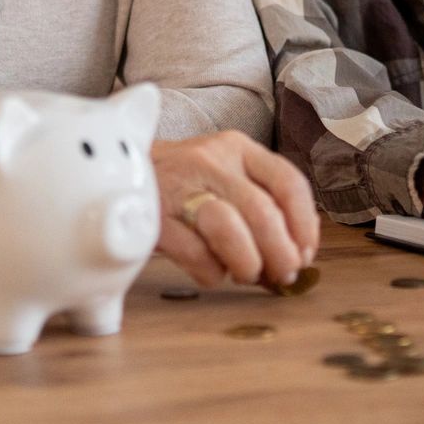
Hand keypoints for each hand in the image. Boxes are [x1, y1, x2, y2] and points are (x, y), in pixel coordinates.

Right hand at [151, 131, 320, 289]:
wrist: (118, 171)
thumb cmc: (186, 184)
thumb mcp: (226, 177)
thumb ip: (260, 208)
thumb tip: (296, 258)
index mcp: (237, 148)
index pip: (287, 181)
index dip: (304, 224)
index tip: (305, 253)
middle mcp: (210, 161)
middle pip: (261, 210)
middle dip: (280, 252)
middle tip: (282, 274)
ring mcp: (178, 187)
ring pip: (227, 225)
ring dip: (247, 261)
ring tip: (248, 274)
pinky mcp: (152, 216)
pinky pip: (192, 251)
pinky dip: (211, 271)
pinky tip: (213, 273)